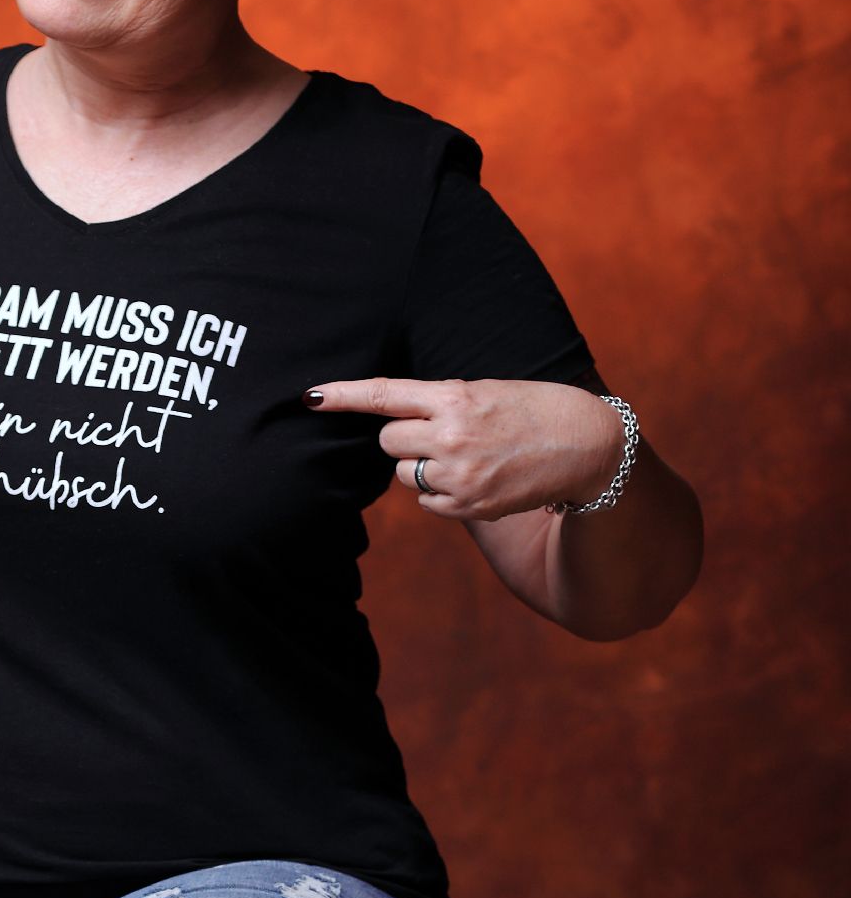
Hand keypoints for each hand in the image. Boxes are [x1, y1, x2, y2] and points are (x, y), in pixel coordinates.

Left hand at [303, 376, 624, 518]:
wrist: (586, 446)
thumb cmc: (533, 409)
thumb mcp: (486, 391)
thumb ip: (441, 402)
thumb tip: (395, 420)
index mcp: (456, 397)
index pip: (387, 394)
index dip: (344, 395)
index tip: (310, 397)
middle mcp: (452, 436)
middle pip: (387, 442)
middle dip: (403, 439)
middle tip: (439, 433)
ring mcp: (459, 476)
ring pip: (405, 474)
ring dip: (422, 466)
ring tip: (467, 456)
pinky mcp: (468, 507)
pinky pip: (426, 503)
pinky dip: (441, 494)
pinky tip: (476, 479)